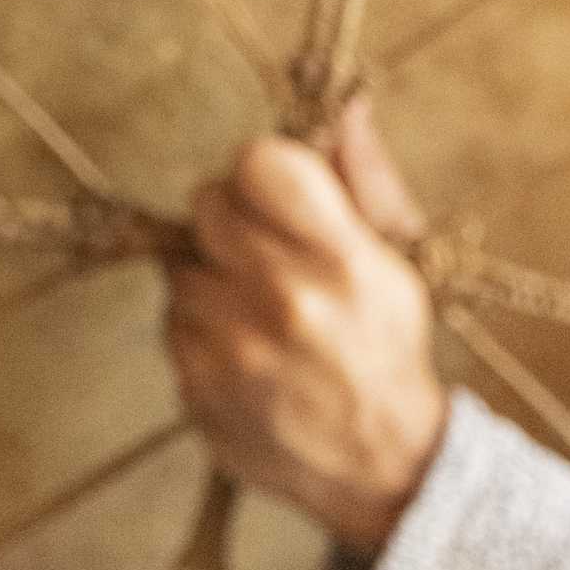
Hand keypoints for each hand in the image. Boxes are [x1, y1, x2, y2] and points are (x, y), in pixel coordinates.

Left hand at [164, 99, 447, 555]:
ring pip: (183, 266)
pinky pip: (174, 324)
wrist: (379, 466)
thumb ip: (363, 179)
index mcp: (341, 259)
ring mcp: (234, 348)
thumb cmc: (387, 348)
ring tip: (261, 315)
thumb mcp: (396, 260)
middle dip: (231, 221)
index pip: (257, 162)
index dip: (261, 173)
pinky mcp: (198, 386)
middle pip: (208, 204)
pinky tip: (245, 353)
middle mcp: (284, 299)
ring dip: (213, 279)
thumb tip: (347, 103)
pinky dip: (201, 331)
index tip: (276, 200)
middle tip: (267, 257)